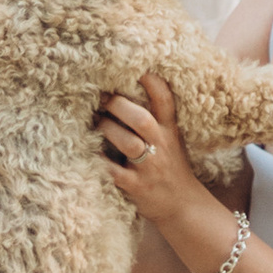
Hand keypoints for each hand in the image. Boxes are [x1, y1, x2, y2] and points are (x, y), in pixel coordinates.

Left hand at [94, 73, 205, 228]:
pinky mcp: (136, 187)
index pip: (165, 100)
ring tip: (94, 123)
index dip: (151, 81)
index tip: (135, 65)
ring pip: (128, 143)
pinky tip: (88, 151)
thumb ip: (155, 117)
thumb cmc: (170, 167)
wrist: (184, 206)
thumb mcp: (170, 138)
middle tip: (101, 97)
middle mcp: (161, 146)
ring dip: (107, 129)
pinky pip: (114, 172)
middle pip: (142, 119)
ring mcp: (149, 167)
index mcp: (169, 130)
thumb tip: (123, 88)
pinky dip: (99, 160)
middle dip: (118, 105)